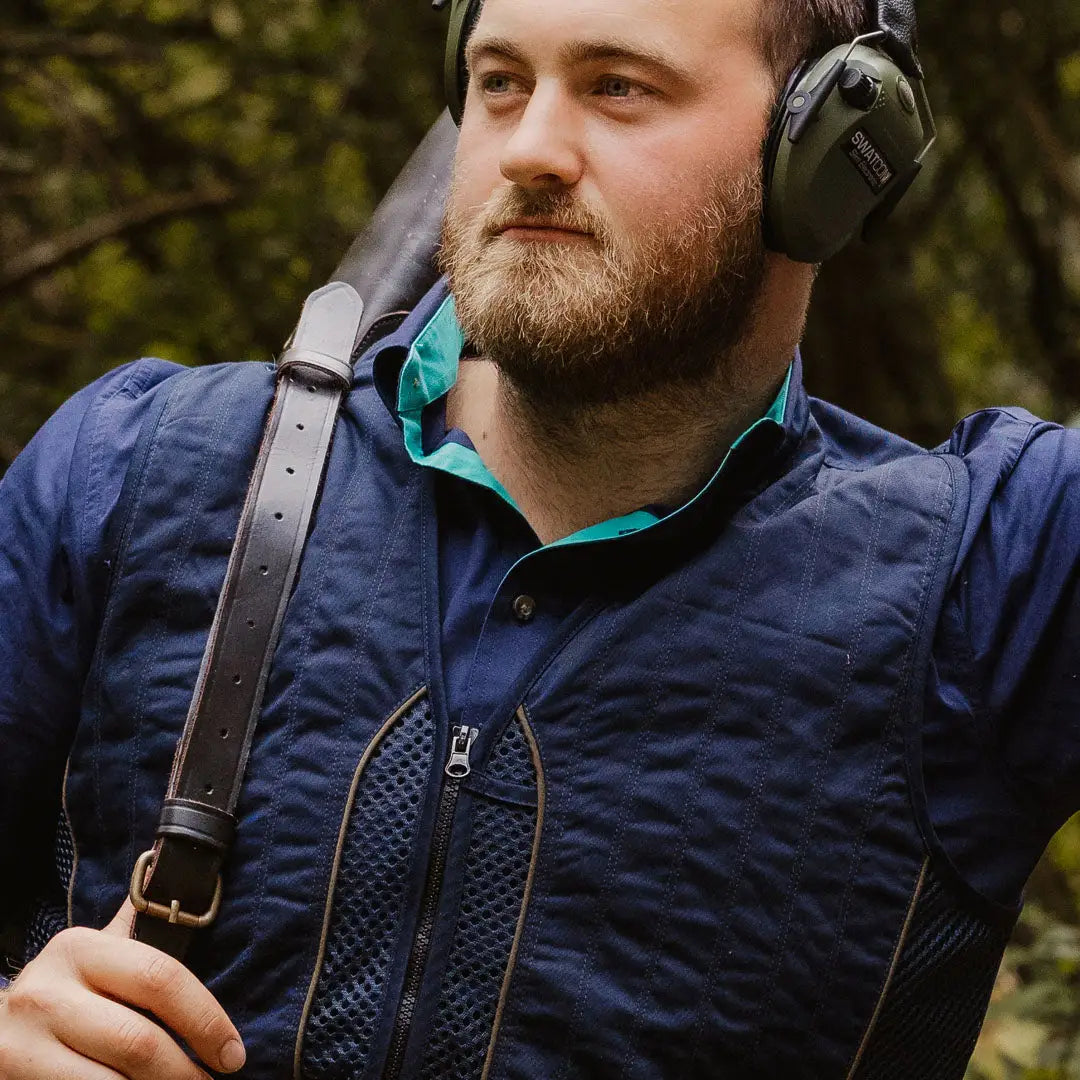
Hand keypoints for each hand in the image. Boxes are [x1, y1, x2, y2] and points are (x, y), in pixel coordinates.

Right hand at [0, 900, 245, 1077]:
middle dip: (184, 1072)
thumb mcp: (96, 956)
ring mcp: (22, 1044)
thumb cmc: (65, 992)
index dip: (206, 1019)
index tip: (233, 1052)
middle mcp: (46, 993)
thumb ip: (139, 931)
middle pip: (139, 1041)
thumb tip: (184, 880)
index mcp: (81, 950)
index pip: (161, 978)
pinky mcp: (11, 1079)